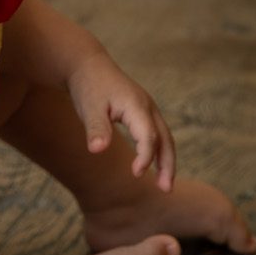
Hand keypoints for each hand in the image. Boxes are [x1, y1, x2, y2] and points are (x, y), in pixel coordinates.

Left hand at [67, 53, 176, 190]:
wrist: (87, 65)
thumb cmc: (88, 86)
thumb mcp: (88, 107)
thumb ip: (96, 128)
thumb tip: (97, 150)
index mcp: (136, 105)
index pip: (148, 136)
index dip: (145, 156)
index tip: (136, 174)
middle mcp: (147, 107)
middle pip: (165, 139)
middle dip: (167, 164)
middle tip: (165, 189)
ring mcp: (147, 108)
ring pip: (164, 137)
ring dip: (166, 161)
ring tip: (164, 185)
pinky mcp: (142, 111)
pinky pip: (156, 134)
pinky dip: (159, 151)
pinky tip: (153, 166)